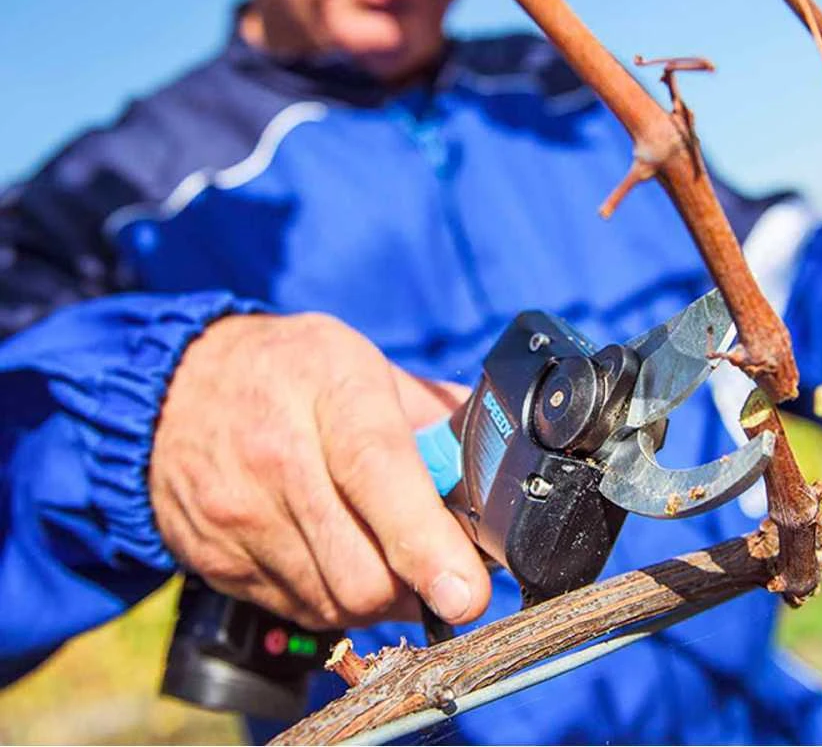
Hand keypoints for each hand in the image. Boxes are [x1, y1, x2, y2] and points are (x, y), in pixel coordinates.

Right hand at [149, 312, 489, 629]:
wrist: (175, 388)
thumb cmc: (293, 371)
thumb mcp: (366, 365)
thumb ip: (434, 420)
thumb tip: (491, 475)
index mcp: (329, 390)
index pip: (378, 473)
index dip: (424, 542)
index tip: (466, 594)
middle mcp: (275, 456)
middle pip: (360, 567)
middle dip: (416, 585)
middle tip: (437, 566)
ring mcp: (237, 514)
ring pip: (333, 603)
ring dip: (378, 599)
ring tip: (384, 556)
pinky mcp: (213, 559)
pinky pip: (296, 612)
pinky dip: (332, 602)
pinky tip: (335, 559)